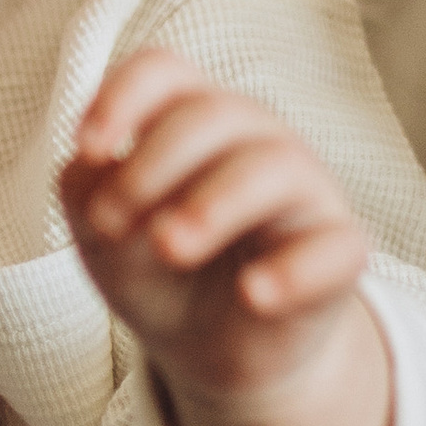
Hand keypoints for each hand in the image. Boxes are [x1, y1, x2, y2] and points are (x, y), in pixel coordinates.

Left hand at [62, 49, 370, 395]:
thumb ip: (86, 194)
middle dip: (152, 165)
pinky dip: (293, 270)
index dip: (122, 96)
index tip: (85, 147)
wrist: (216, 353)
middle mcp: (254, 140)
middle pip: (213, 114)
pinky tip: (253, 295)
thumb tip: (91, 164)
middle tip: (108, 224)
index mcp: (191, 123)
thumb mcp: (104, 241)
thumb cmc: (161, 275)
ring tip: (168, 248)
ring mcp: (304, 191)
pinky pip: (336, 246)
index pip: (165, 72)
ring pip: (275, 165)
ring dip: (214, 203)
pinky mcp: (339, 252)